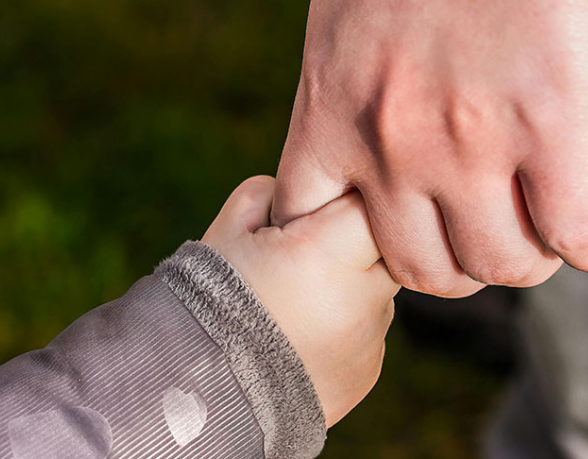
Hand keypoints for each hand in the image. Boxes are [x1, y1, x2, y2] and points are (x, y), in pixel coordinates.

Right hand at [202, 176, 399, 426]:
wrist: (202, 396)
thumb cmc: (209, 303)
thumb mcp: (227, 232)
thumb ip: (268, 195)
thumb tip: (297, 193)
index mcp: (328, 253)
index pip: (369, 204)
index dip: (343, 202)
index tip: (318, 214)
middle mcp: (362, 296)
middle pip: (385, 247)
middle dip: (352, 243)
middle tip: (308, 257)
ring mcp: (370, 338)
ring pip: (378, 290)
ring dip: (350, 287)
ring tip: (297, 304)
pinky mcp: (368, 370)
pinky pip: (369, 330)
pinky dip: (345, 326)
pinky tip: (302, 337)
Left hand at [273, 0, 587, 296]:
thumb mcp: (345, 25)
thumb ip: (353, 95)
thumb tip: (384, 146)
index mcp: (332, 112)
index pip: (312, 229)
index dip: (351, 252)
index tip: (388, 237)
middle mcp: (391, 144)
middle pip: (421, 268)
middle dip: (455, 265)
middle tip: (483, 237)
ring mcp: (470, 142)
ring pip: (498, 265)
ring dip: (526, 260)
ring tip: (544, 235)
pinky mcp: (553, 124)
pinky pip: (576, 234)